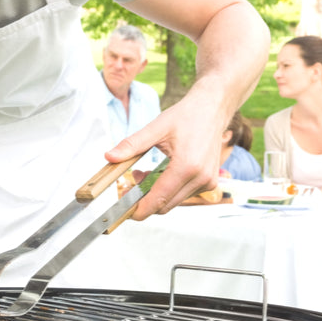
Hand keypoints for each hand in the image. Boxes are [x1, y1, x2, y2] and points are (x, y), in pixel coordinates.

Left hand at [104, 94, 229, 219]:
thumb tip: (109, 157)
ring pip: (173, 201)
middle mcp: (200, 178)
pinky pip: (183, 194)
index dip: (139, 209)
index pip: (159, 199)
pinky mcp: (209, 182)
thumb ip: (132, 145)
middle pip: (165, 205)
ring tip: (143, 173)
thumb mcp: (156, 128)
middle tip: (128, 185)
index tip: (124, 211)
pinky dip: (168, 189)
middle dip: (144, 200)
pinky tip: (159, 173)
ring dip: (155, 194)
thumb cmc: (187, 116)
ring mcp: (207, 182)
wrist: (212, 109)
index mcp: (187, 166)